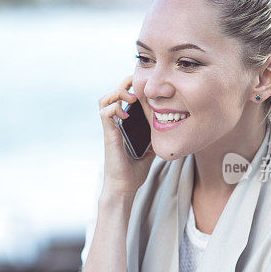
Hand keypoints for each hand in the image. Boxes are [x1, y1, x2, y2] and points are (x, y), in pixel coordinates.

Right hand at [98, 75, 155, 196]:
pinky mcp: (108, 135)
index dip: (129, 88)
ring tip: (130, 98)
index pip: (121, 100)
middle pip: (111, 95)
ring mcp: (110, 129)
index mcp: (122, 126)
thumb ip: (153, 139)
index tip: (143, 86)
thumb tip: (166, 132)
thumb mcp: (149, 151)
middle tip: (136, 85)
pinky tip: (126, 114)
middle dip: (123, 85)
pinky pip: (105, 113)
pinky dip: (115, 108)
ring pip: (104, 100)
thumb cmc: (133, 172)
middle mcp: (114, 125)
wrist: (124, 187)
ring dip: (117, 93)